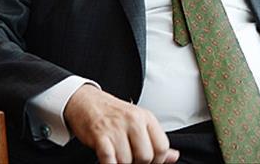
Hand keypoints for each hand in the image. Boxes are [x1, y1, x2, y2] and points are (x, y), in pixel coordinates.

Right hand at [64, 84, 179, 163]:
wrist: (85, 101)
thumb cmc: (113, 113)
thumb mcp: (139, 121)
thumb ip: (155, 139)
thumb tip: (174, 156)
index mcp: (146, 117)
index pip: (162, 147)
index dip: (157, 161)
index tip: (148, 162)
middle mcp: (134, 121)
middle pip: (146, 157)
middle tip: (130, 160)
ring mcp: (116, 128)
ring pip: (127, 161)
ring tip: (117, 157)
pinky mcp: (100, 136)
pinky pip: (110, 160)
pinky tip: (108, 160)